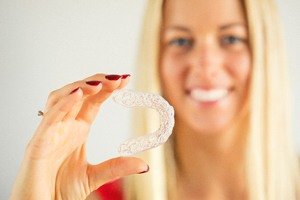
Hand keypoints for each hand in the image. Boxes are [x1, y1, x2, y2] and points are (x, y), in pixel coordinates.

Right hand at [10, 74, 148, 199]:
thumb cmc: (60, 191)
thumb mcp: (94, 177)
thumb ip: (117, 167)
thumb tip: (144, 165)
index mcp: (77, 130)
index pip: (93, 101)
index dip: (108, 88)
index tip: (126, 80)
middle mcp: (64, 126)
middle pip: (79, 94)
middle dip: (98, 82)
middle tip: (119, 79)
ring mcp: (51, 131)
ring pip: (62, 98)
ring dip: (81, 87)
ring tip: (101, 83)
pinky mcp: (38, 142)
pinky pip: (50, 117)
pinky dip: (63, 103)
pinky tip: (79, 94)